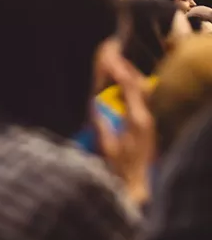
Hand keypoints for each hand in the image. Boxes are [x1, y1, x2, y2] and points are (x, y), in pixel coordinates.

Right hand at [93, 41, 154, 206]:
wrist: (139, 189)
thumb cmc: (120, 170)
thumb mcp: (106, 146)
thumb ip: (99, 123)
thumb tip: (91, 101)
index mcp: (137, 120)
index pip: (129, 85)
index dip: (119, 68)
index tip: (108, 53)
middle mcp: (147, 117)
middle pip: (138, 84)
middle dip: (125, 67)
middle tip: (111, 51)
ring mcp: (150, 122)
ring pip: (143, 91)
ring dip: (129, 76)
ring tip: (116, 64)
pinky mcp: (148, 128)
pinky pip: (142, 100)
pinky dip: (132, 88)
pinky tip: (124, 85)